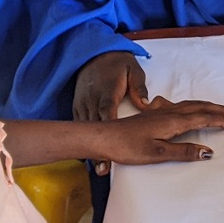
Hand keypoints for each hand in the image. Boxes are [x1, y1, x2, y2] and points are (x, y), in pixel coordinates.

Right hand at [74, 51, 148, 175]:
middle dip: (98, 148)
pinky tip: (86, 157)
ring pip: (85, 129)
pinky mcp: (79, 107)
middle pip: (94, 127)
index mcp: (108, 91)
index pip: (108, 113)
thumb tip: (145, 102)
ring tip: (97, 168)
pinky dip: (81, 141)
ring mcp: (84, 104)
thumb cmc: (118, 64)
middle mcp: (93, 100)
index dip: (109, 131)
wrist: (96, 54)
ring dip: (90, 149)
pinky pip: (79, 126)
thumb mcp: (132, 70)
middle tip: (104, 168)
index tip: (113, 146)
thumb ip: (138, 87)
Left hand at [97, 95, 223, 165]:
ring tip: (215, 109)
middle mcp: (168, 113)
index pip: (202, 119)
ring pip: (188, 105)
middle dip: (216, 110)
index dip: (218, 121)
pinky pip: (177, 105)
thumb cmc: (128, 147)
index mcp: (173, 122)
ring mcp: (159, 112)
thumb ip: (183, 151)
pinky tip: (183, 107)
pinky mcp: (150, 115)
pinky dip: (189, 105)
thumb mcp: (158, 153)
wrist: (103, 137)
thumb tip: (208, 152)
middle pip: (198, 108)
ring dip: (204, 106)